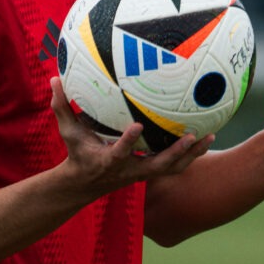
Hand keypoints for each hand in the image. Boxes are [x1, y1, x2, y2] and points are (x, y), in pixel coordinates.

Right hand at [49, 77, 212, 196]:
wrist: (84, 185)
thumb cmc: (77, 154)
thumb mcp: (67, 132)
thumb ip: (61, 106)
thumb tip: (54, 78)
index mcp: (108, 161)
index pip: (119, 153)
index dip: (128, 142)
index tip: (137, 126)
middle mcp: (129, 170)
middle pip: (157, 166)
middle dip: (175, 153)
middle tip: (191, 135)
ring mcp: (142, 173)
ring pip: (172, 168)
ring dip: (191, 155)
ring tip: (210, 136)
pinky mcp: (150, 172)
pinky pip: (174, 165)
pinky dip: (190, 154)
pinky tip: (204, 137)